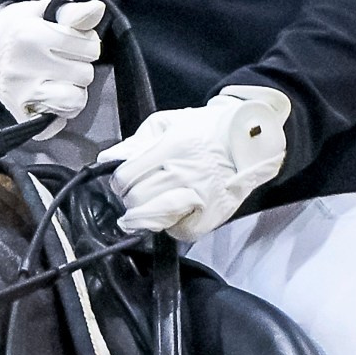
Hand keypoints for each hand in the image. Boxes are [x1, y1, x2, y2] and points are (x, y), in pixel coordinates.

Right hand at [0, 0, 105, 137]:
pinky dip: (61, 110)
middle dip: (78, 66)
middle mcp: (24, 67)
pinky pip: (60, 119)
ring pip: (76, 99)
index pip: (89, 46)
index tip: (69, 41)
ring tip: (58, 79)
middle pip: (85, 73)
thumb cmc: (19, 31)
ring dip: (73, 89)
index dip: (85, 43)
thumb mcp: (41, 13)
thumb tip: (98, 9)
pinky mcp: (21, 115)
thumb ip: (73, 12)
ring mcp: (22, 94)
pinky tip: (51, 97)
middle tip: (60, 60)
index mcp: (30, 36)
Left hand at [100, 85, 290, 239]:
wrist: (249, 138)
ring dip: (142, 218)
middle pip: (138, 198)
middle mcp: (186, 172)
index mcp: (172, 147)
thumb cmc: (206, 128)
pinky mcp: (215, 213)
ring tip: (138, 215)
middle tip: (131, 196)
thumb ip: (135, 141)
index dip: (118, 182)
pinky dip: (172, 228)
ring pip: (157, 216)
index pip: (127, 175)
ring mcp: (201, 195)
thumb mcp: (166, 123)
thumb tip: (106, 159)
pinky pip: (183, 231)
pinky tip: (170, 217)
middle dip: (128, 199)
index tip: (121, 183)